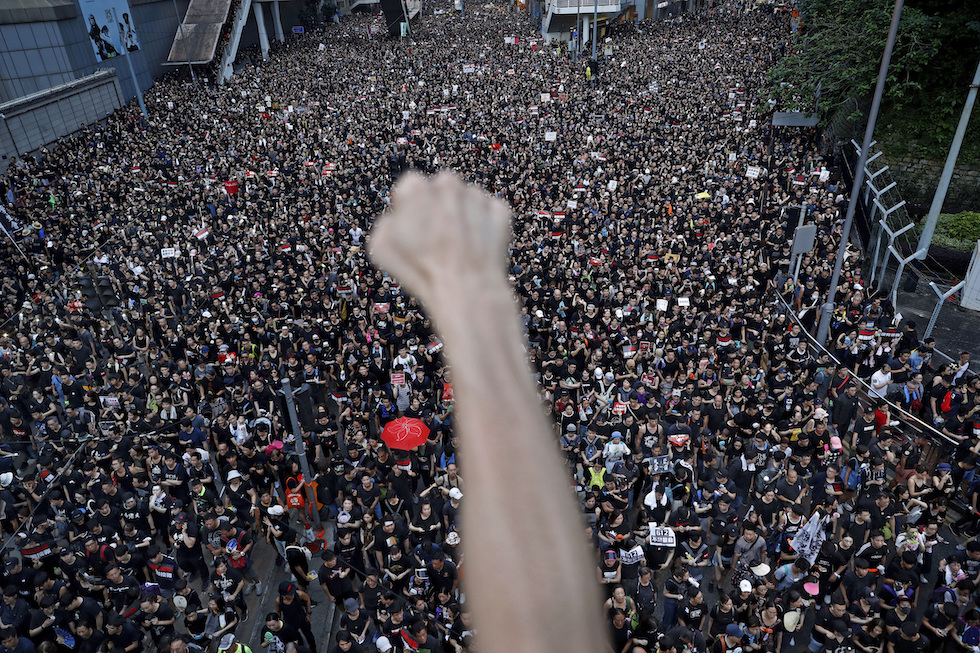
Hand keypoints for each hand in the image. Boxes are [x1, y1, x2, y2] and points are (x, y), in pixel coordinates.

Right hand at [370, 172, 511, 307]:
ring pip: (467, 199)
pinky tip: (477, 246)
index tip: (413, 227)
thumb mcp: (381, 247)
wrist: (466, 290)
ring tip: (458, 246)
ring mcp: (476, 196)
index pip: (411, 187)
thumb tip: (396, 217)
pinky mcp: (500, 210)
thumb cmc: (421, 271)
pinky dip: (485, 225)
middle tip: (438, 236)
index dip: (410, 208)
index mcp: (416, 188)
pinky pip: (490, 212)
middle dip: (439, 206)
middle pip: (441, 189)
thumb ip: (386, 222)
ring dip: (463, 215)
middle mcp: (448, 184)